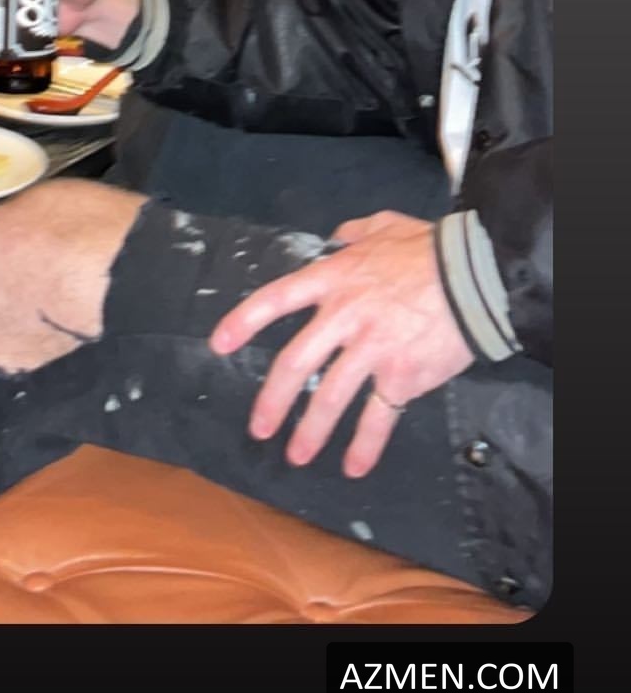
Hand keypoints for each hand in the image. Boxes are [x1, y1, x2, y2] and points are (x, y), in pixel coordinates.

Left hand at [209, 212, 474, 476]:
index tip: (220, 344)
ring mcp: (371, 349)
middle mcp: (344, 317)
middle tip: (259, 428)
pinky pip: (377, 417)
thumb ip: (356, 231)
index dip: (245, 322)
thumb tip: (339, 234)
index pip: (276, 300)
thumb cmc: (427, 249)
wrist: (472, 277)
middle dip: (274, 400)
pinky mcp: (401, 376)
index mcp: (333, 279)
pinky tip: (354, 467)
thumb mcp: (384, 225)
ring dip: (311, 431)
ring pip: (330, 397)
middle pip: (296, 362)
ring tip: (298, 456)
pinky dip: (365, 445)